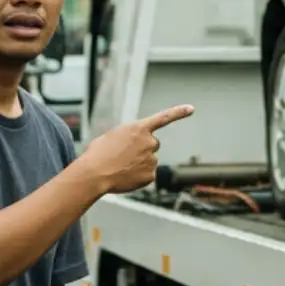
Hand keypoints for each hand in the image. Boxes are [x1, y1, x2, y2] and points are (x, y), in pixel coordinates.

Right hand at [77, 105, 194, 193]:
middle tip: (124, 155)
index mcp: (138, 128)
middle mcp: (149, 142)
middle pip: (152, 144)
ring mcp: (152, 159)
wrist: (93, 174)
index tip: (191, 108)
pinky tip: (124, 176)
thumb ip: (127, 138)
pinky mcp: (151, 175)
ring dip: (138, 163)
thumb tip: (131, 148)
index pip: (163, 118)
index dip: (178, 112)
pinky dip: (138, 176)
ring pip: (149, 160)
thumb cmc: (97, 155)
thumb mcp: (111, 137)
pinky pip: (147, 175)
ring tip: (120, 167)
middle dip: (142, 149)